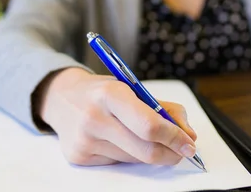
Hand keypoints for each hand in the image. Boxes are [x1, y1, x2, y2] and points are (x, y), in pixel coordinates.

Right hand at [38, 68, 197, 165]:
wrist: (62, 97)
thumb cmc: (102, 91)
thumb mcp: (132, 87)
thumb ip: (163, 108)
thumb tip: (188, 134)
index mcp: (110, 94)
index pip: (149, 125)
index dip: (174, 137)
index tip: (189, 142)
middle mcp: (94, 118)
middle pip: (145, 149)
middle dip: (171, 152)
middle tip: (182, 150)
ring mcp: (84, 141)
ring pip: (135, 159)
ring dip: (151, 153)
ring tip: (150, 139)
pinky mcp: (79, 157)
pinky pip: (118, 163)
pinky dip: (129, 154)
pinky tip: (121, 140)